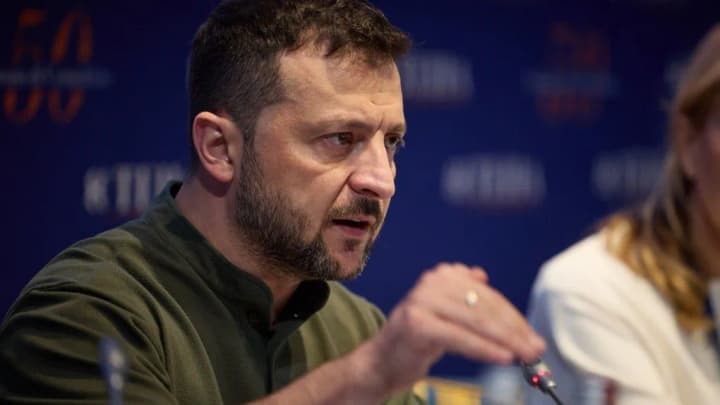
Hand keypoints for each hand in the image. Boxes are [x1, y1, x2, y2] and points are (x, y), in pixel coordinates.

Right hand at [362, 262, 545, 392]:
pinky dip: (485, 349)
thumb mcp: (442, 312)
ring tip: (525, 355)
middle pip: (484, 307)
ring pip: (476, 322)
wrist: (381, 361)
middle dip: (514, 330)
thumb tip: (481, 275)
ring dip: (506, 341)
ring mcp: (422, 301)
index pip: (487, 297)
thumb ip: (462, 295)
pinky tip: (503, 357)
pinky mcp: (417, 323)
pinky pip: (460, 338)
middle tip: (536, 348)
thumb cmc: (417, 339)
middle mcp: (431, 282)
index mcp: (441, 275)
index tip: (534, 336)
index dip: (513, 318)